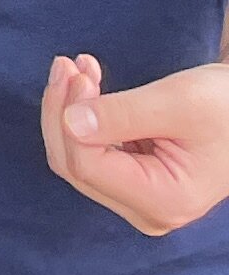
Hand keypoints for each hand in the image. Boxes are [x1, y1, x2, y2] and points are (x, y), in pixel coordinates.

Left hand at [45, 52, 228, 235]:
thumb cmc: (223, 106)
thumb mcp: (177, 103)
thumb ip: (122, 115)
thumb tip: (69, 122)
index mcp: (164, 201)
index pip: (86, 166)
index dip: (68, 117)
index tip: (78, 73)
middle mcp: (148, 210)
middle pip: (74, 165)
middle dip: (61, 110)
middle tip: (67, 63)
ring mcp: (138, 199)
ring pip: (75, 157)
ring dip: (67, 109)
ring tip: (77, 66)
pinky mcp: (133, 181)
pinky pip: (90, 151)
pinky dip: (81, 115)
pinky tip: (87, 82)